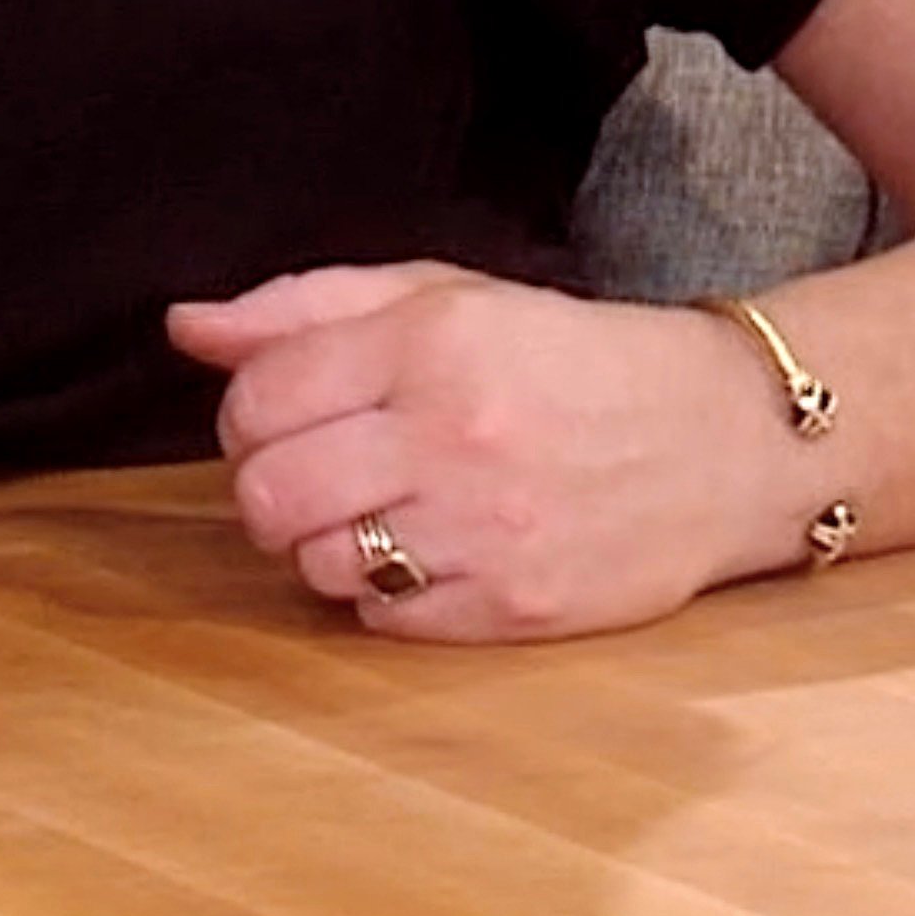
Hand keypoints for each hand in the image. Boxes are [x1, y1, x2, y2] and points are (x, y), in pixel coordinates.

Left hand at [169, 263, 812, 641]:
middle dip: (266, 489)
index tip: (278, 417)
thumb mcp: (446, 296)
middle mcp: (453, 436)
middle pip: (268, 493)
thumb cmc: (570, 359)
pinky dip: (383, 593)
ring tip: (377, 512)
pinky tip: (427, 553)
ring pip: (317, 563)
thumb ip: (305, 307)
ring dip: (325, 544)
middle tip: (312, 475)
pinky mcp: (518, 607)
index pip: (258, 397)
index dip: (245, 414)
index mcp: (430, 344)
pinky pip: (383, 619)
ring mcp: (487, 530)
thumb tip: (187, 326)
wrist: (727, 439)